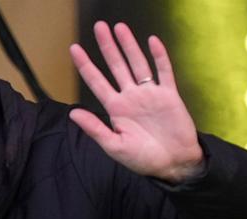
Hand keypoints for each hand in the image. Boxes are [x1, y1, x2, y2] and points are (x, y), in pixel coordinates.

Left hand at [69, 21, 204, 183]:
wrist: (173, 164)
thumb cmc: (142, 159)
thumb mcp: (114, 146)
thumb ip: (95, 128)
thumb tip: (72, 113)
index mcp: (115, 109)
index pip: (96, 82)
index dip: (85, 65)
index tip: (73, 49)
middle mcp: (130, 97)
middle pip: (116, 66)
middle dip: (107, 47)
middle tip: (98, 26)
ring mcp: (150, 94)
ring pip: (137, 64)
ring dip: (129, 46)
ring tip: (119, 27)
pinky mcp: (169, 95)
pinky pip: (164, 72)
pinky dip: (159, 56)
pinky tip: (151, 41)